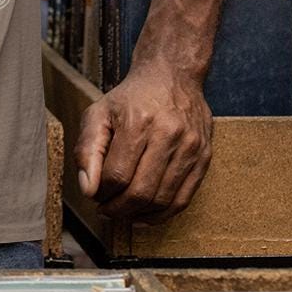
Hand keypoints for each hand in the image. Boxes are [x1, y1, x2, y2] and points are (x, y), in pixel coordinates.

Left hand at [76, 62, 212, 223]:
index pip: (117, 175)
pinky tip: (146, 214)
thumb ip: (87, 150)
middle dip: (118, 209)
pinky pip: (184, 199)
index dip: (102, 192)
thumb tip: (87, 189)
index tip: (95, 195)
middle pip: (141, 192)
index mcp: (138, 121)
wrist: (173, 76)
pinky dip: (163, 214)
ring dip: (139, 215)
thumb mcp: (98, 113)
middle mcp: (168, 134)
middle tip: (106, 210)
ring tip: (123, 212)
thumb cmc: (131, 98)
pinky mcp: (204, 157)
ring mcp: (190, 147)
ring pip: (163, 200)